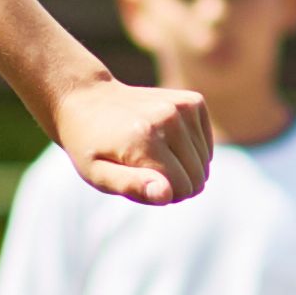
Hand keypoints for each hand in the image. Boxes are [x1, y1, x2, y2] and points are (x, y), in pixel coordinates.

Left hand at [53, 76, 213, 206]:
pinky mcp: (193, 101)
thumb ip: (131, 185)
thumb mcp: (97, 173)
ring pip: (204, 163)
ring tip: (153, 154)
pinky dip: (191, 150)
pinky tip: (167, 142)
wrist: (89, 99)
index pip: (181, 189)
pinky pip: (207, 144)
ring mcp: (182, 107)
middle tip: (145, 169)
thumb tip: (166, 194)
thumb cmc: (91, 145)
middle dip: (175, 183)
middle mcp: (168, 119)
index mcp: (143, 140)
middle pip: (196, 177)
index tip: (140, 181)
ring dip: (183, 166)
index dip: (162, 195)